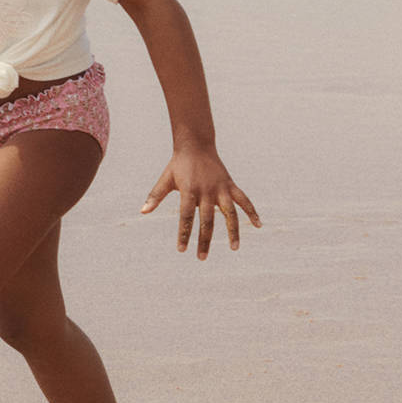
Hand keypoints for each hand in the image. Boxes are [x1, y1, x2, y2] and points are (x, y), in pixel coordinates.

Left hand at [141, 146, 260, 259]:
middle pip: (207, 220)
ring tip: (234, 248)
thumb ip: (155, 196)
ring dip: (233, 231)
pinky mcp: (230, 185)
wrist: (196, 144)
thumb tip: (143, 211)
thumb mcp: (165, 179)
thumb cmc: (179, 164)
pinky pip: (244, 200)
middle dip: (204, 240)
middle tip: (201, 257)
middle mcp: (207, 191)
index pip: (186, 217)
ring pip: (230, 213)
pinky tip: (259, 225)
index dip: (184, 233)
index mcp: (189, 190)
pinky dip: (252, 212)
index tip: (182, 250)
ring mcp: (221, 188)